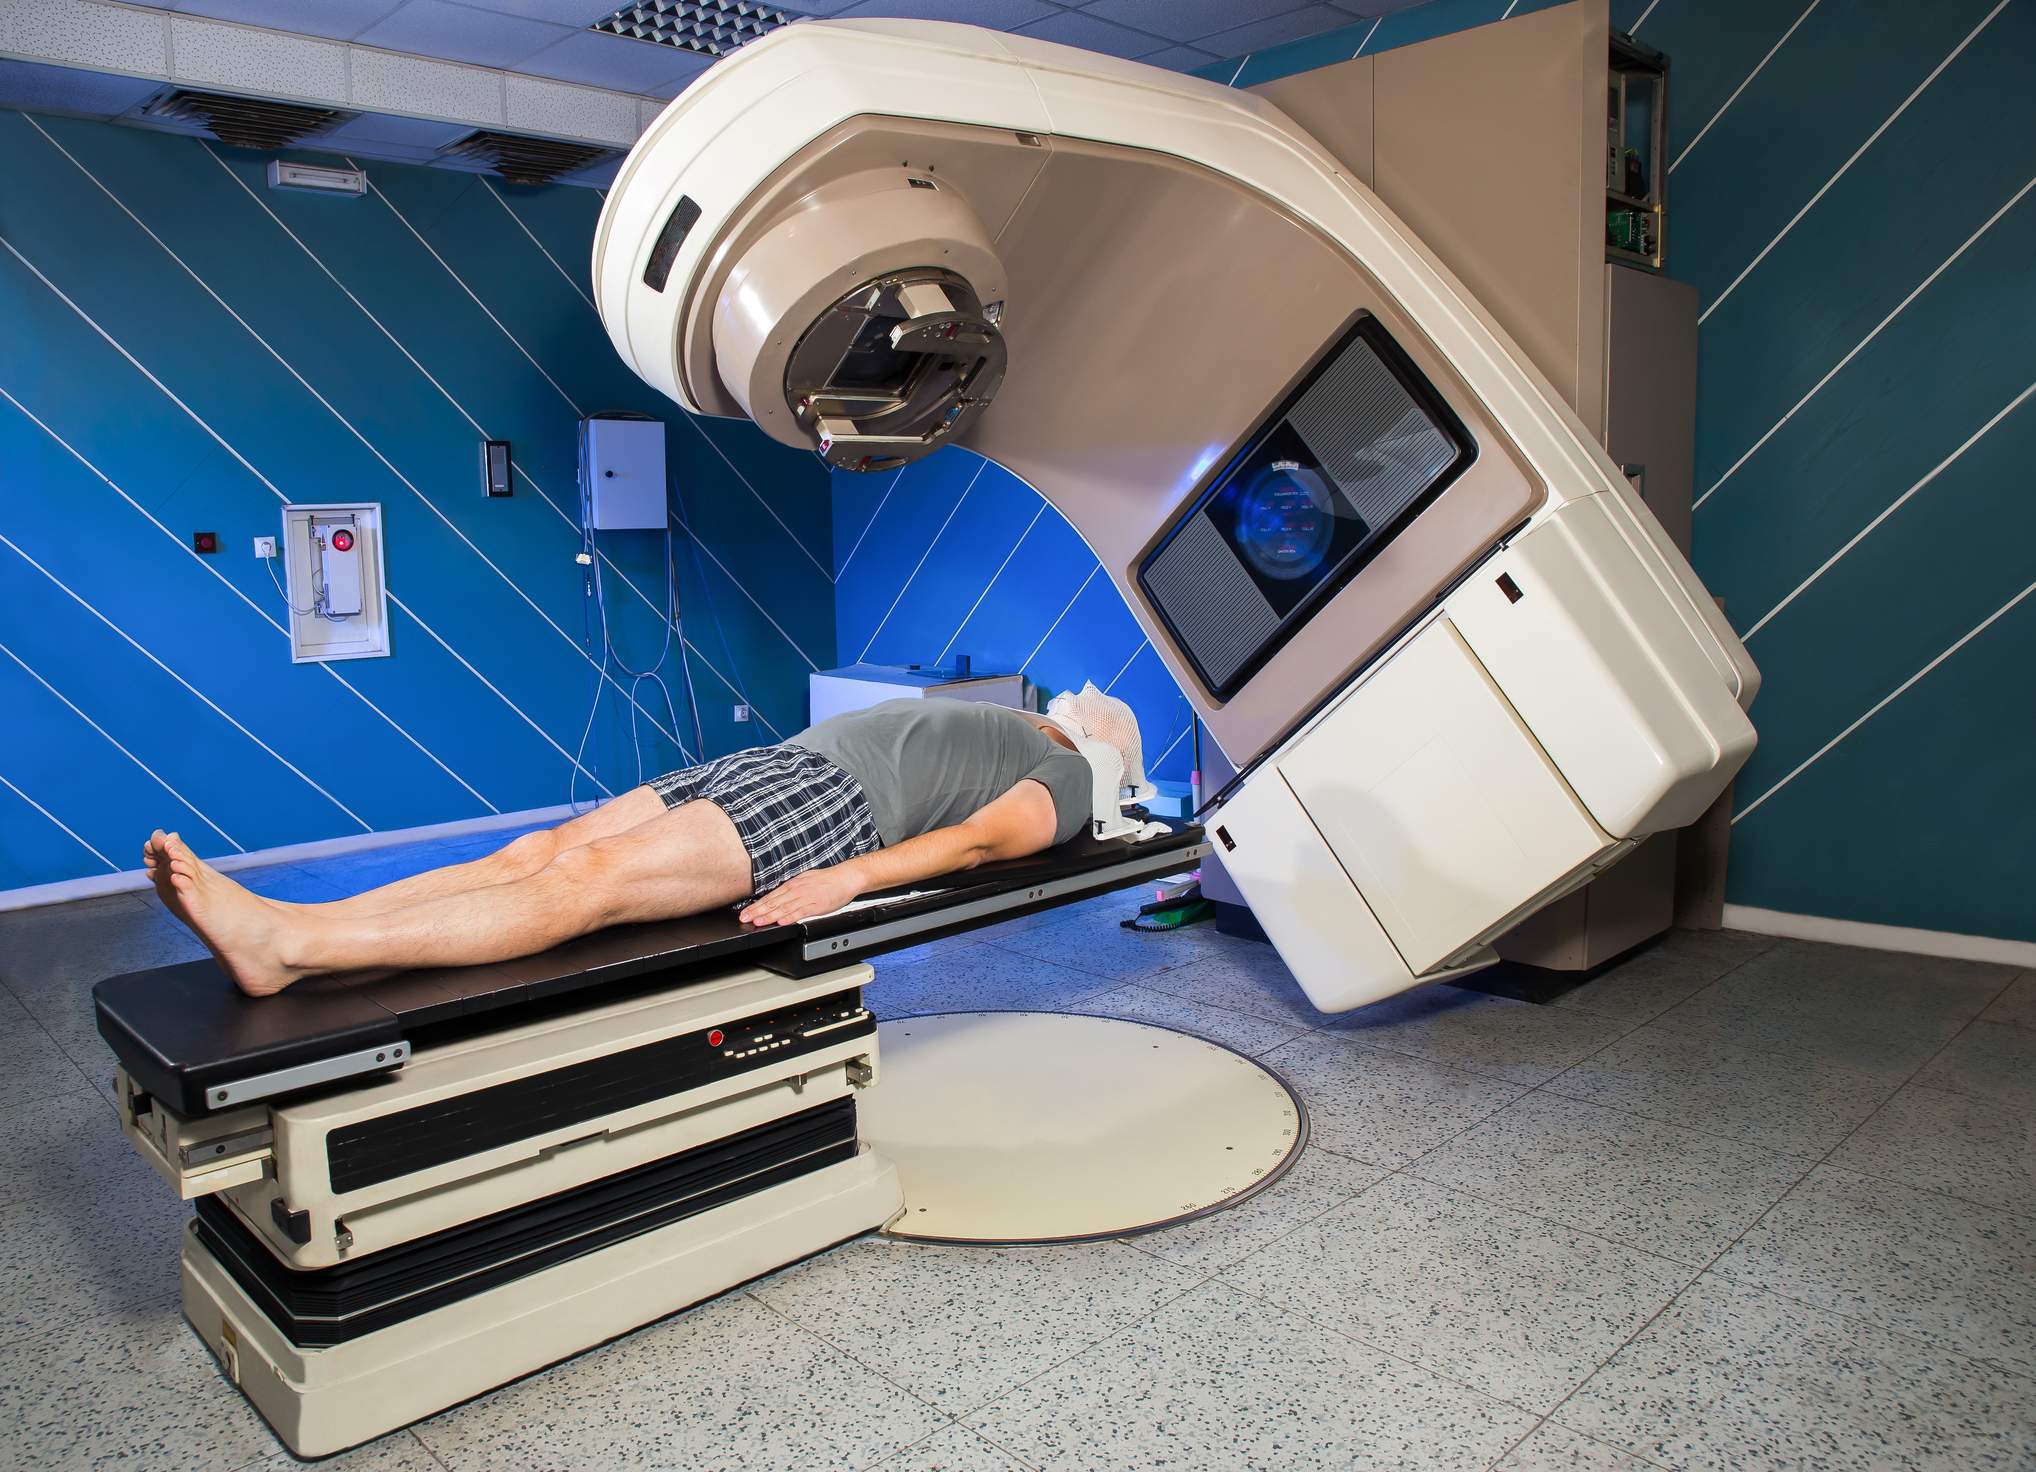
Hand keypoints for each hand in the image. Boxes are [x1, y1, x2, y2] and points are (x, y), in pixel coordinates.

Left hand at [740, 863, 865, 926]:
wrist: (846, 877)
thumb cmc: (827, 880)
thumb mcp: (805, 880)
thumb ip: (791, 889)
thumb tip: (778, 898)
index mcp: (793, 884)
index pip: (770, 897)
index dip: (757, 905)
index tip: (745, 912)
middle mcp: (797, 890)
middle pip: (773, 902)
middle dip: (757, 911)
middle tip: (744, 918)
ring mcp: (806, 898)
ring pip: (784, 908)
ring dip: (769, 916)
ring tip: (757, 922)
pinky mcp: (816, 905)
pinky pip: (801, 912)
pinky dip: (790, 917)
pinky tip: (781, 922)